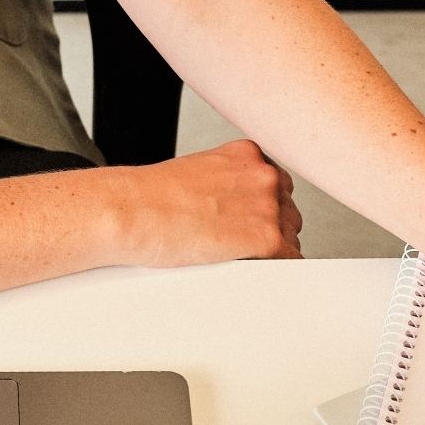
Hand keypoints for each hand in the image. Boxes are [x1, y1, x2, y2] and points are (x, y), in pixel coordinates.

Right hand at [117, 140, 302, 266]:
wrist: (134, 210)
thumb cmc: (152, 196)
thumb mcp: (198, 172)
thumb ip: (227, 183)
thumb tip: (235, 206)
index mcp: (247, 155)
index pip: (276, 185)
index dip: (263, 207)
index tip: (247, 220)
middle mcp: (263, 175)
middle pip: (288, 210)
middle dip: (268, 227)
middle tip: (236, 240)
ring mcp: (268, 206)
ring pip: (290, 236)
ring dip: (270, 250)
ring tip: (233, 254)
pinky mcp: (266, 238)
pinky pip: (290, 260)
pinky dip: (275, 269)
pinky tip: (249, 268)